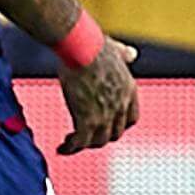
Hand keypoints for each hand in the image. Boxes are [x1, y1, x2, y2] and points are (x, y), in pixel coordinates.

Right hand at [57, 37, 139, 153]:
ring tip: (71, 143)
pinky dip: (71, 149)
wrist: (82, 47)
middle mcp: (120, 105)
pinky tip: (62, 149)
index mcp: (129, 90)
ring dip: (85, 144)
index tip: (107, 126)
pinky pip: (80, 142)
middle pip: (114, 133)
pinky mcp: (87, 119)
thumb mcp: (115, 50)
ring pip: (98, 142)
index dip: (119, 125)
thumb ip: (124, 54)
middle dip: (100, 137)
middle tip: (85, 135)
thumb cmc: (93, 45)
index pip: (131, 119)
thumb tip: (132, 53)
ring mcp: (105, 114)